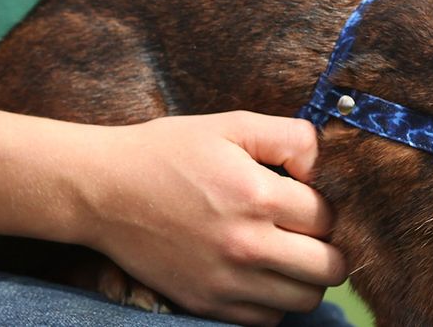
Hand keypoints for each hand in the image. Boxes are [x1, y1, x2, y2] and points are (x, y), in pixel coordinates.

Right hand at [75, 112, 347, 325]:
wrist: (102, 190)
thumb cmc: (169, 152)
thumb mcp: (233, 124)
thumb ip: (292, 136)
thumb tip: (324, 164)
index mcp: (259, 196)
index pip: (329, 218)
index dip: (326, 206)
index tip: (306, 198)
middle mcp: (247, 245)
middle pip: (329, 268)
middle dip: (330, 247)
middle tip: (309, 231)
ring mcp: (226, 281)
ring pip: (305, 298)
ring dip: (307, 277)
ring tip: (289, 252)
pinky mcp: (206, 303)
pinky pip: (267, 318)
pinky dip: (275, 299)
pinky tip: (261, 272)